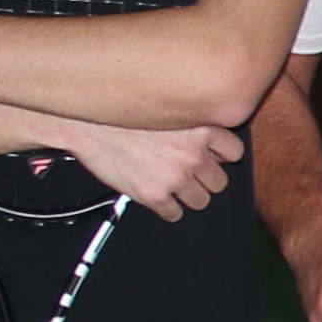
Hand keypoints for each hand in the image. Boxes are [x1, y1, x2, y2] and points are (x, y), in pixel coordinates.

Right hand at [48, 118, 240, 216]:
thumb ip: (190, 122)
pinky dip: (168, 208)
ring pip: (201, 201)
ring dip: (188, 195)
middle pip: (219, 181)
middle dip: (204, 178)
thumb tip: (207, 135)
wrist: (87, 124)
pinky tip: (158, 196)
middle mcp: (193, 153)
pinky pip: (175, 213)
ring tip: (172, 185)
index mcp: (200, 127)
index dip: (221, 156)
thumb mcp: (167, 107)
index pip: (234, 151)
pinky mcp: (155, 195)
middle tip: (187, 172)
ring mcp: (175, 176)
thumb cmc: (121, 112)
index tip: (212, 157)